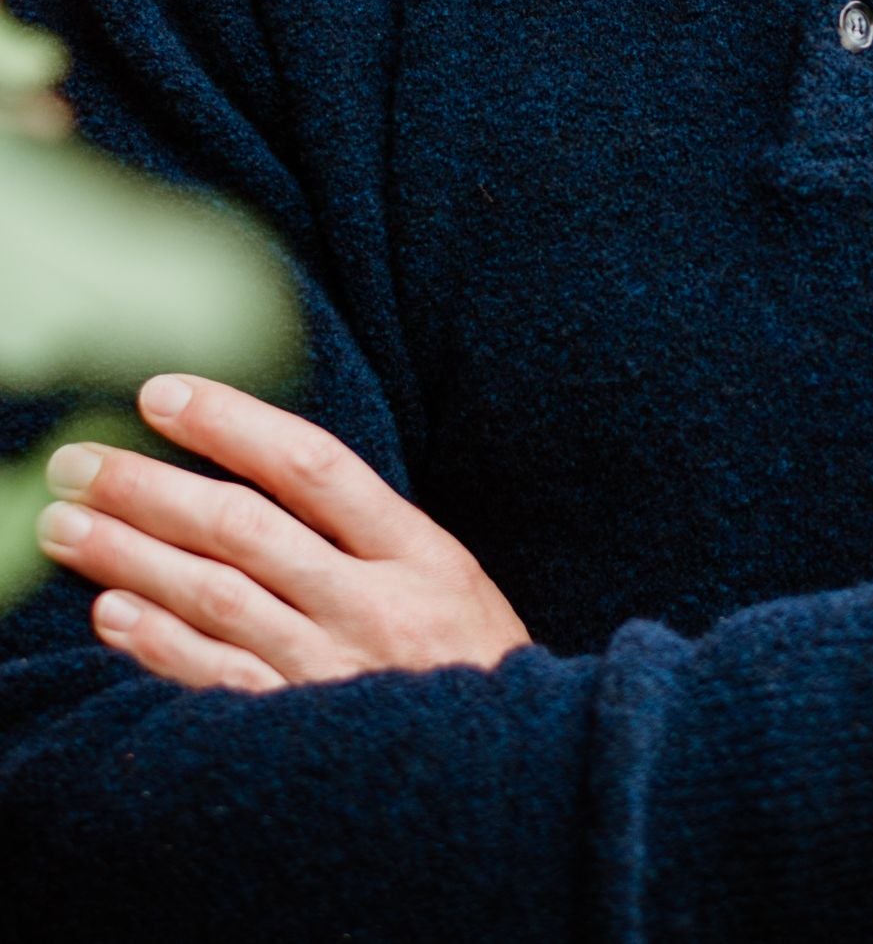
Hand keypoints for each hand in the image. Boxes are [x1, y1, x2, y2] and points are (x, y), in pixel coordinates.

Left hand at [34, 373, 531, 691]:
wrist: (506, 774)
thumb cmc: (466, 658)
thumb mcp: (443, 573)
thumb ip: (364, 527)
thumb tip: (255, 470)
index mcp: (418, 553)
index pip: (313, 465)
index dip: (233, 423)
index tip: (162, 396)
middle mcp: (374, 607)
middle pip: (245, 529)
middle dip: (150, 488)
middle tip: (79, 462)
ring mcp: (334, 673)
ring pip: (216, 598)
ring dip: (131, 557)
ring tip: (68, 527)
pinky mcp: (302, 735)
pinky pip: (216, 683)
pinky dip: (159, 645)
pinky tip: (112, 612)